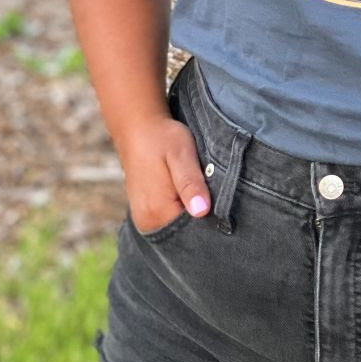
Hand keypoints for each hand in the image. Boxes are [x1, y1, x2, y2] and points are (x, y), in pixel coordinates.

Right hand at [118, 116, 211, 233]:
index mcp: (157, 212)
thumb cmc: (162, 138)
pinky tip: (188, 194)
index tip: (222, 203)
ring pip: (178, 227)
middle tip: (212, 192)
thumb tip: (202, 211)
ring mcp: (144, 219)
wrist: (138, 128)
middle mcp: (147, 222)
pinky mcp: (145, 212)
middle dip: (202, 218)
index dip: (211, 220)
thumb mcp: (181, 155)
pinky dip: (181, 211)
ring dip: (192, 213)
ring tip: (199, 190)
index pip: (192, 232)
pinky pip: (169, 220)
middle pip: (185, 233)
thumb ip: (191, 184)